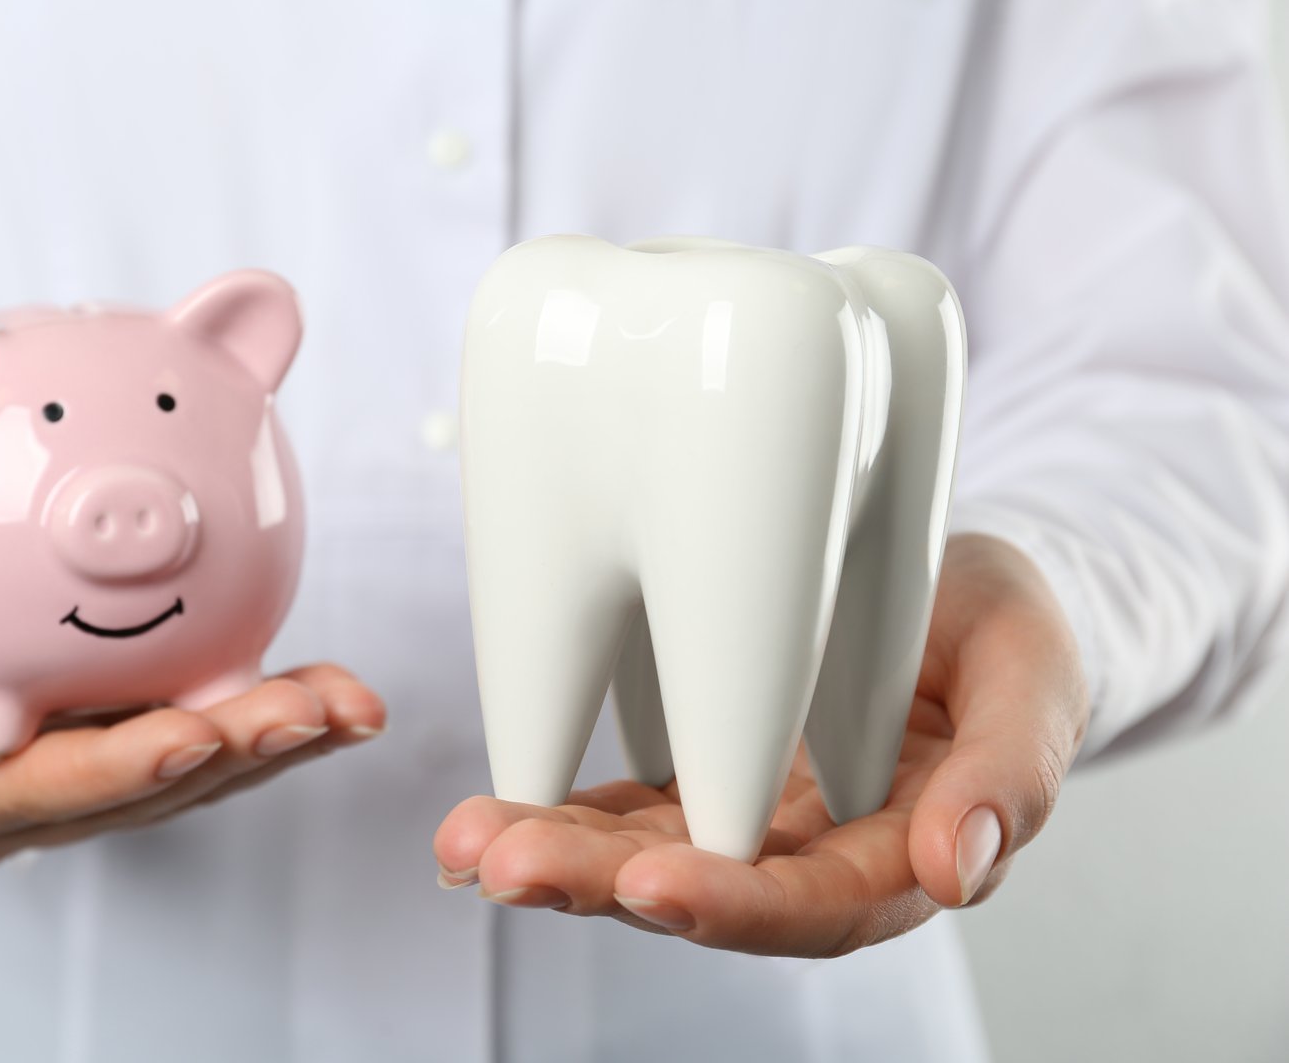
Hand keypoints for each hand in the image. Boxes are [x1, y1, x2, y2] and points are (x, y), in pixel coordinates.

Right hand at [0, 525, 385, 870]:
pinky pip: (204, 738)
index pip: (35, 795)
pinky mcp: (126, 750)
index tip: (191, 735)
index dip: (117, 771)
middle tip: (306, 713)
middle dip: (229, 756)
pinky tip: (336, 695)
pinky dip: (270, 717)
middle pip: (133, 795)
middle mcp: (20, 810)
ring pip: (187, 779)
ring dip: (272, 744)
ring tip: (346, 704)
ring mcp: (79, 786)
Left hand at [433, 533, 1088, 956]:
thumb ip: (1011, 774)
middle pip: (705, 891)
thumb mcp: (1033, 677)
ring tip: (468, 840)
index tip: (650, 888)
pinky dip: (560, 810)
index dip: (733, 905)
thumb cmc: (1006, 634)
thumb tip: (956, 870)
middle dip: (601, 886)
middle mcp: (811, 853)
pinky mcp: (702, 771)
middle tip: (505, 865)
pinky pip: (627, 805)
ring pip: (647, 854)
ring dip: (556, 853)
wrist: (957, 594)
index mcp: (898, 853)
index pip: (813, 907)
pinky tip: (488, 814)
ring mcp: (749, 817)